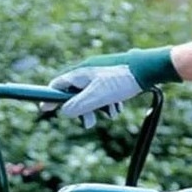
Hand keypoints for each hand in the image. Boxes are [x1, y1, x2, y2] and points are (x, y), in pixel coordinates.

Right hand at [48, 47, 180, 128]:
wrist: (147, 69)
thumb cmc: (121, 80)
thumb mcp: (97, 96)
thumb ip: (79, 105)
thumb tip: (64, 112)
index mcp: (80, 73)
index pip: (57, 86)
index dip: (50, 98)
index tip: (44, 110)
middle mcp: (87, 72)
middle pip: (75, 95)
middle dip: (82, 110)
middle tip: (90, 122)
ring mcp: (99, 75)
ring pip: (91, 97)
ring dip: (99, 108)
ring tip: (111, 112)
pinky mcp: (111, 79)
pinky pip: (104, 94)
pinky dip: (109, 103)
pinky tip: (118, 106)